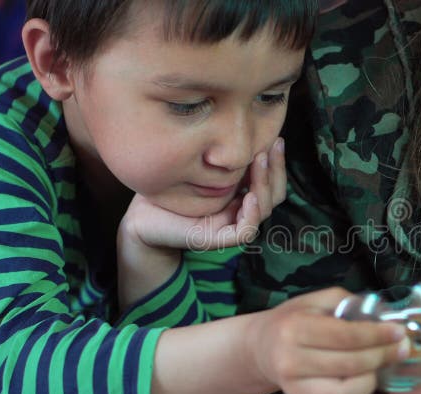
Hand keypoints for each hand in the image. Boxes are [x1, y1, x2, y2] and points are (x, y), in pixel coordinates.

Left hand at [122, 138, 286, 250]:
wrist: (143, 215)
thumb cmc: (169, 188)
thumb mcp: (203, 166)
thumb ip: (224, 157)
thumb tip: (245, 127)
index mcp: (240, 196)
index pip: (272, 182)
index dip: (277, 163)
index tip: (276, 139)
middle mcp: (240, 211)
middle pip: (275, 195)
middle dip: (275, 170)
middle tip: (271, 146)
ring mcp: (231, 227)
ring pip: (264, 211)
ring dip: (265, 187)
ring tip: (258, 162)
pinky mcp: (218, 239)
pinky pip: (246, 231)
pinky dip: (252, 214)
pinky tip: (249, 195)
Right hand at [246, 287, 409, 393]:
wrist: (262, 346)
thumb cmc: (294, 321)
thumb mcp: (316, 300)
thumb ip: (347, 303)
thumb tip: (383, 316)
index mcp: (295, 329)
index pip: (346, 336)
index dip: (378, 335)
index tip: (399, 332)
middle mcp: (291, 361)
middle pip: (349, 365)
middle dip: (382, 356)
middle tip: (399, 348)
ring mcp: (293, 389)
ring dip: (368, 383)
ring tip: (376, 369)